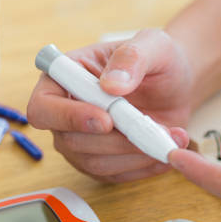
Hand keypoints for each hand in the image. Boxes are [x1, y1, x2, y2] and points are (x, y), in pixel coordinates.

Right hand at [27, 29, 191, 182]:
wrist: (177, 84)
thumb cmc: (158, 59)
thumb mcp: (153, 45)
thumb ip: (132, 58)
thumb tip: (110, 85)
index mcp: (64, 78)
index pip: (42, 108)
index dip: (68, 118)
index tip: (106, 120)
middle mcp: (65, 115)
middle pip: (71, 142)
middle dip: (116, 140)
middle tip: (154, 128)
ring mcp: (82, 143)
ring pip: (96, 164)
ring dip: (135, 154)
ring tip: (170, 135)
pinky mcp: (103, 164)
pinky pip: (117, 176)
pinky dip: (145, 166)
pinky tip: (165, 149)